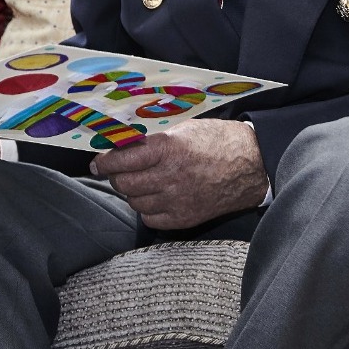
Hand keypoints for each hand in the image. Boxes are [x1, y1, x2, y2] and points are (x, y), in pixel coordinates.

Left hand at [90, 120, 268, 230]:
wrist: (251, 164)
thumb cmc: (217, 140)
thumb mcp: (183, 128)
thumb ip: (153, 137)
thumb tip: (122, 141)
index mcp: (168, 149)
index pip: (121, 159)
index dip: (104, 161)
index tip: (98, 162)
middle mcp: (170, 176)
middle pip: (123, 183)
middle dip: (115, 176)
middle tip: (116, 171)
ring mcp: (178, 200)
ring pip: (135, 202)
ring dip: (131, 192)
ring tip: (138, 182)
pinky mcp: (185, 218)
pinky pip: (151, 219)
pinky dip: (146, 209)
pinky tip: (153, 198)